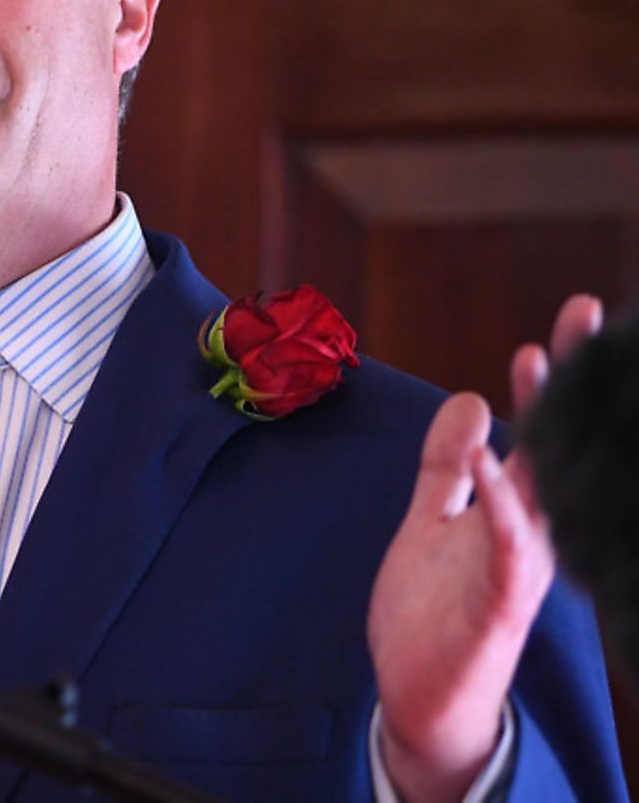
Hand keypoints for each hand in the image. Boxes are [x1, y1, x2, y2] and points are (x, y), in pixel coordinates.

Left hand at [367, 295, 601, 802]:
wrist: (421, 695)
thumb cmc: (433, 610)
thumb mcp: (431, 520)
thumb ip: (447, 465)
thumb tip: (471, 397)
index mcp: (511, 507)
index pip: (541, 430)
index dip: (553, 375)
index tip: (568, 319)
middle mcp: (527, 529)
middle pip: (559, 444)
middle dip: (572, 380)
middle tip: (584, 311)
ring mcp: (518, 564)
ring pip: (545, 486)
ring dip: (550, 426)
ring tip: (541, 359)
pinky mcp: (498, 602)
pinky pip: (508, 544)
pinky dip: (505, 502)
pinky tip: (493, 458)